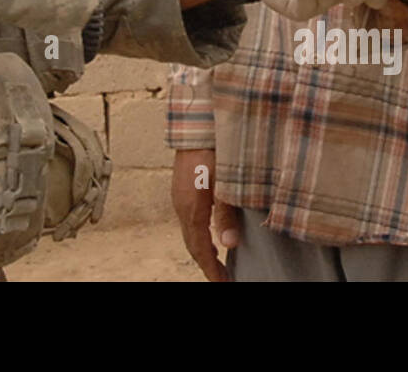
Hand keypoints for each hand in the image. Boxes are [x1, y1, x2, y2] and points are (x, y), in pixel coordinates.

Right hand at [171, 149, 238, 281]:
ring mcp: (179, 196)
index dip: (211, 269)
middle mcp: (181, 206)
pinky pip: (188, 220)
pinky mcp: (182, 188)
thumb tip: (229, 244)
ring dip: (202, 250)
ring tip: (217, 262)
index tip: (222, 283)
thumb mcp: (225, 181)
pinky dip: (198, 235)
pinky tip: (209, 234)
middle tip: (222, 278)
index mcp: (191, 208)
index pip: (200, 249)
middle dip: (206, 264)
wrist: (195, 123)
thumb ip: (227, 213)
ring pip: (189, 232)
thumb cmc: (212, 149)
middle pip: (192, 244)